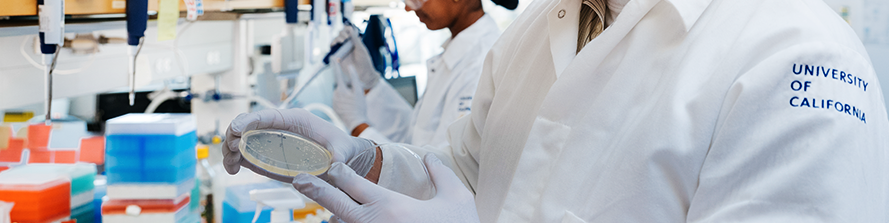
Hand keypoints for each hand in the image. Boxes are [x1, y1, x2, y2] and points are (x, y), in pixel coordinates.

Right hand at [222, 108, 376, 181]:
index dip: (251, 119)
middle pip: (248, 123)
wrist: (342, 157)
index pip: (269, 115)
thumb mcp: (343, 150)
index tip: (238, 127)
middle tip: (232, 149)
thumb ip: (339, 155)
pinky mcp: (266, 154)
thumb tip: (335, 164)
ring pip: (241, 138)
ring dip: (230, 148)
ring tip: (231, 164)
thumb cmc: (342, 147)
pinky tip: (232, 169)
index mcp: (295, 119)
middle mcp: (278, 126)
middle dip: (234, 133)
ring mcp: (270, 140)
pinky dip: (234, 160)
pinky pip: (244, 153)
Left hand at [292, 154, 480, 222]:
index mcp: (391, 205)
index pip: (352, 182)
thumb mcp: (457, 198)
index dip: (338, 171)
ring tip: (319, 208)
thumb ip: (441, 174)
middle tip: (299, 180)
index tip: (332, 166)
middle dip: (315, 189)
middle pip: (334, 202)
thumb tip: (429, 157)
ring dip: (330, 216)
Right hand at [331, 26, 379, 89]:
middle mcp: (347, 45)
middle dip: (342, 34)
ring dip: (337, 38)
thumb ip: (355, 39)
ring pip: (335, 40)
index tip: (349, 32)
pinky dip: (332, 46)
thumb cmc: (364, 61)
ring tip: (342, 41)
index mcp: (354, 41)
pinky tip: (336, 45)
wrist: (362, 74)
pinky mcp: (337, 57)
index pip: (348, 31)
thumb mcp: (361, 49)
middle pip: (340, 34)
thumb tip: (350, 28)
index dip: (347, 30)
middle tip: (346, 38)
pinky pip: (332, 49)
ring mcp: (342, 51)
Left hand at [333, 66, 369, 133]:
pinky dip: (344, 101)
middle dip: (346, 87)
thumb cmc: (359, 107)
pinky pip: (339, 101)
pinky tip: (350, 107)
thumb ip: (354, 78)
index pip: (337, 74)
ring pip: (340, 93)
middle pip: (340, 86)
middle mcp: (335, 95)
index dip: (336, 65)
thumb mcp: (359, 91)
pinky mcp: (334, 108)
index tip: (334, 57)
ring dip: (345, 95)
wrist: (356, 123)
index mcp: (340, 89)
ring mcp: (334, 102)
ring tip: (353, 103)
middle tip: (354, 96)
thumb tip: (350, 67)